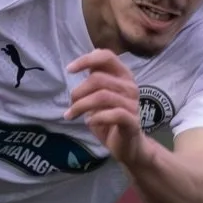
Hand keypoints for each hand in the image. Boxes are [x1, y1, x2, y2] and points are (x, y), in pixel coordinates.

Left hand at [66, 50, 145, 166]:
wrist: (127, 146)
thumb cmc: (110, 119)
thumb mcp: (98, 96)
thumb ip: (94, 79)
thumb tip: (82, 61)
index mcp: (122, 76)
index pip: (106, 56)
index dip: (86, 60)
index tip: (69, 70)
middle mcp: (130, 86)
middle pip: (98, 78)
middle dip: (78, 91)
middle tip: (70, 104)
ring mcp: (133, 104)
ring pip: (102, 96)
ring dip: (81, 106)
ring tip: (72, 114)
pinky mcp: (133, 121)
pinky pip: (114, 114)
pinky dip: (97, 117)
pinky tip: (89, 122)